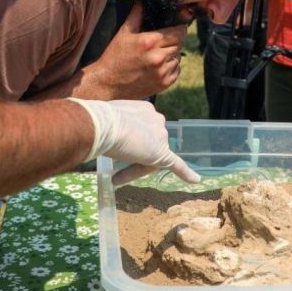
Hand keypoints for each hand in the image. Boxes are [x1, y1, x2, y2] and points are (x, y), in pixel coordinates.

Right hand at [68, 98, 199, 185]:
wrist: (102, 124)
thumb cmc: (97, 119)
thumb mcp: (106, 118)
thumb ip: (112, 125)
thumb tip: (95, 129)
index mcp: (145, 109)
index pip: (141, 130)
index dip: (129, 143)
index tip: (114, 148)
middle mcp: (156, 119)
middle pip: (149, 143)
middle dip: (134, 156)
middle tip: (114, 170)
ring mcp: (160, 136)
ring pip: (151, 157)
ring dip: (136, 168)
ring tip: (117, 177)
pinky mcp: (161, 153)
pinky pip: (176, 164)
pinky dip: (186, 173)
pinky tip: (196, 180)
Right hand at [84, 3, 185, 99]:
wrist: (108, 83)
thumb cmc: (115, 56)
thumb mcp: (124, 33)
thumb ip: (137, 15)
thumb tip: (143, 0)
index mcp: (150, 42)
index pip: (179, 31)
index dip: (178, 28)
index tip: (174, 28)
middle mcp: (158, 57)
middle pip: (180, 43)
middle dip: (174, 40)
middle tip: (162, 41)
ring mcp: (162, 72)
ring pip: (178, 57)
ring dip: (172, 54)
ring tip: (157, 54)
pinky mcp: (164, 84)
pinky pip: (176, 70)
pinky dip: (171, 67)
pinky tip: (157, 66)